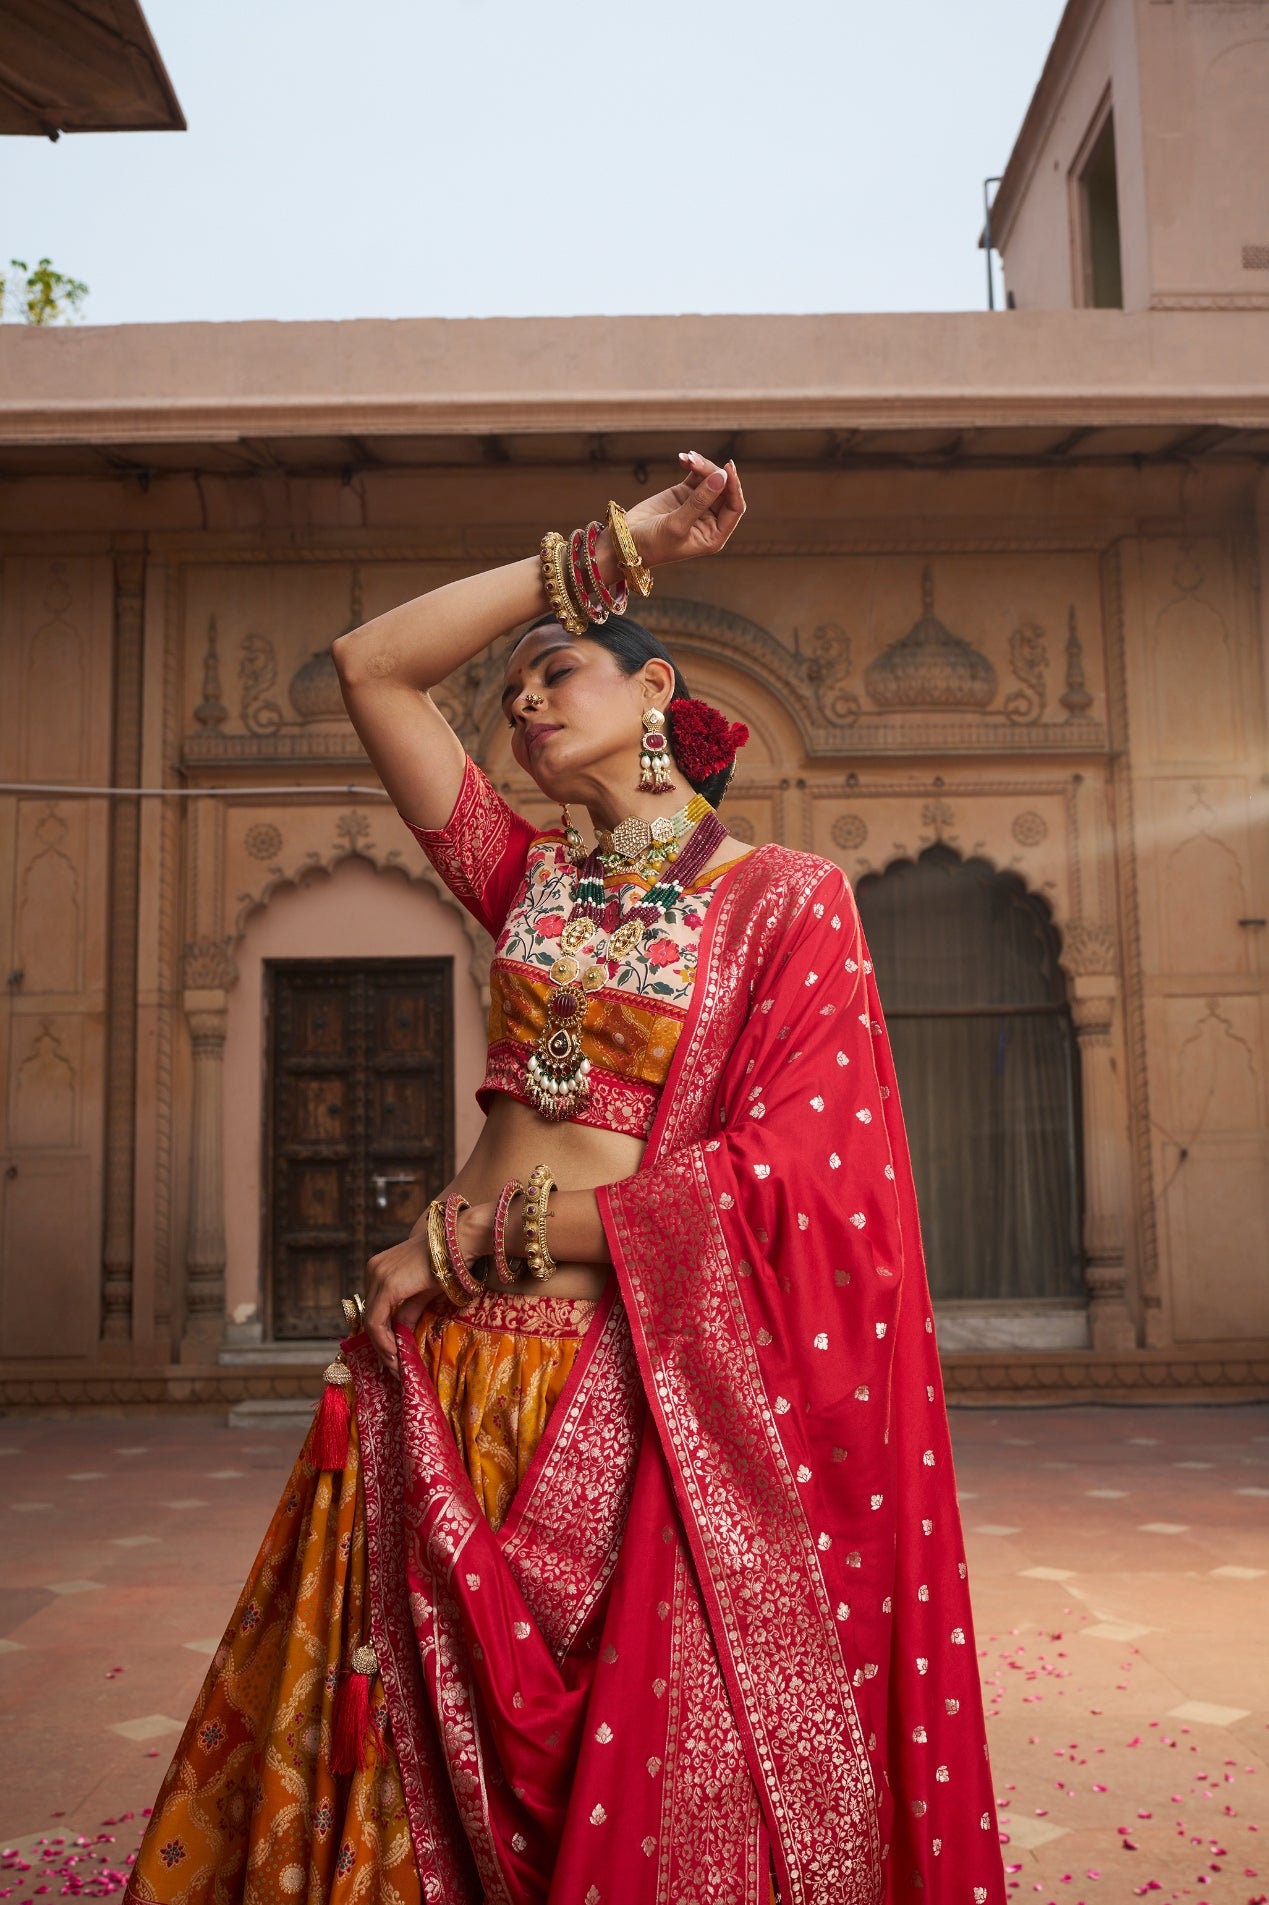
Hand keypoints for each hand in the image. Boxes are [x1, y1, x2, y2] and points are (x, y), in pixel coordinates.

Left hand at [362, 1201, 496, 1376]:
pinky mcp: (387, 1286)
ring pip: (371, 1321)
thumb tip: (400, 1337)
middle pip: (371, 1315)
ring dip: (382, 1347)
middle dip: (381, 1344)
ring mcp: (378, 1276)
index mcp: (380, 1268)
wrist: (460, 1241)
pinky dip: (383, 1341)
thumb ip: (407, 1312)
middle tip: (394, 1367)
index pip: (375, 1307)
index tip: (392, 1356)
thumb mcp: (423, 1292)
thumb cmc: (448, 1262)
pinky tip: (396, 1354)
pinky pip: (376, 1321)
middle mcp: (373, 1269)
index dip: (381, 1335)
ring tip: (396, 1365)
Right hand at [623, 451, 745, 569]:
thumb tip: (721, 477)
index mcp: (714, 535)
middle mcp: (710, 520)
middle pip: (723, 489)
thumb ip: (699, 501)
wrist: (625, 542)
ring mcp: (698, 505)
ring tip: (686, 458)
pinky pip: (695, 474)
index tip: (727, 468)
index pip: (735, 508)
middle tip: (694, 462)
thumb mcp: (676, 525)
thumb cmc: (652, 543)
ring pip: (710, 479)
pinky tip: (683, 459)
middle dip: (712, 472)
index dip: (734, 487)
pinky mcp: (684, 493)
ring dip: (701, 465)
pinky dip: (692, 464)